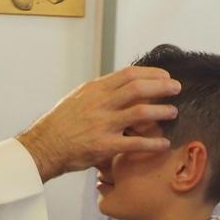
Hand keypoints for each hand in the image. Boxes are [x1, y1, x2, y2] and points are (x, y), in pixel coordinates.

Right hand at [16, 67, 179, 181]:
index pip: (128, 74)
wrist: (43, 146)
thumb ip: (101, 92)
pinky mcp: (103, 146)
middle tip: (177, 89)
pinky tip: (163, 144)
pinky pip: (134, 143)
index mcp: (95, 90)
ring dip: (161, 111)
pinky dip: (152, 143)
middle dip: (162, 87)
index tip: (165, 76)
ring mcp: (102, 124)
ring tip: (173, 113)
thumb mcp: (78, 98)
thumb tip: (122, 85)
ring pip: (140, 112)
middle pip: (138, 88)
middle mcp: (100, 104)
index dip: (151, 73)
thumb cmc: (61, 124)